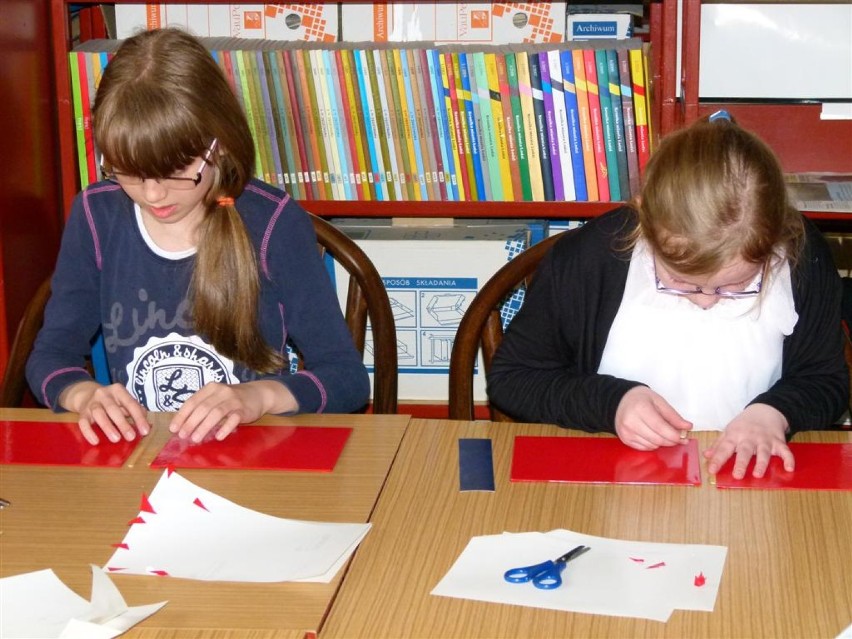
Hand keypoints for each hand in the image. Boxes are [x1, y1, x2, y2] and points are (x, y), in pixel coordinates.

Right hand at [59, 381, 150, 444]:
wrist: (87, 395)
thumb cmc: (113, 402)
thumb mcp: (125, 402)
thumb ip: (136, 411)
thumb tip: (145, 426)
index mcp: (118, 390)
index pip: (130, 403)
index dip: (138, 417)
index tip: (145, 431)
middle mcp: (104, 394)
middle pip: (113, 408)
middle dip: (123, 423)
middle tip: (131, 437)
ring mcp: (91, 403)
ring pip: (98, 414)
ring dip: (108, 427)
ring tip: (116, 439)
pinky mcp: (82, 412)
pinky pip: (83, 422)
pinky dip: (88, 432)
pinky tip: (95, 441)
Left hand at [168, 380, 297, 442]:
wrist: (258, 394)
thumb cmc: (232, 399)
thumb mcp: (216, 397)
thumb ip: (202, 407)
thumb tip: (184, 424)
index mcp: (211, 388)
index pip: (192, 401)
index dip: (182, 415)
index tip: (174, 428)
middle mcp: (221, 392)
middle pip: (203, 408)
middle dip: (191, 423)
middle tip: (183, 436)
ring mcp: (233, 400)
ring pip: (216, 413)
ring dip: (204, 427)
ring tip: (196, 439)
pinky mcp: (243, 409)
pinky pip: (233, 419)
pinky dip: (225, 428)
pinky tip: (219, 437)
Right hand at [614, 386, 692, 449]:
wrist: (619, 401)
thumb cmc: (640, 399)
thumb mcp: (659, 401)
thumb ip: (673, 415)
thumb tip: (687, 427)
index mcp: (640, 408)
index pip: (660, 428)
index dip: (674, 435)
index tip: (684, 436)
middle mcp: (631, 422)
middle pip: (657, 439)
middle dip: (671, 441)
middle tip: (679, 437)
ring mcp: (626, 432)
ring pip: (652, 445)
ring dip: (662, 442)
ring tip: (664, 434)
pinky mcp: (624, 439)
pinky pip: (644, 448)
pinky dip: (653, 444)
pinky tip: (653, 436)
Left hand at [704, 403, 791, 479]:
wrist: (764, 411)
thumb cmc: (743, 424)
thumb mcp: (728, 431)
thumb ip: (718, 445)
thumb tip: (706, 456)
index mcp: (734, 435)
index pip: (724, 448)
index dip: (717, 459)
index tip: (712, 470)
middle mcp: (749, 438)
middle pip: (745, 451)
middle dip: (741, 463)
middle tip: (737, 476)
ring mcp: (765, 440)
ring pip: (763, 452)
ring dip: (761, 463)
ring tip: (758, 475)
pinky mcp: (778, 442)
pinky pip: (785, 451)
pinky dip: (788, 459)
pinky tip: (789, 468)